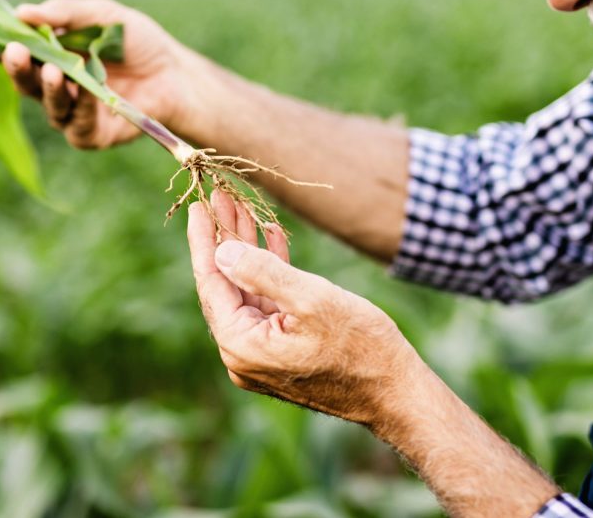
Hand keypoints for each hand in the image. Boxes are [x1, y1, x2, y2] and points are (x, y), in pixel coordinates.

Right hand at [0, 0, 200, 148]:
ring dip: (43, 84)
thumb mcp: (103, 15)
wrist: (175, 74)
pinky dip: (80, 103)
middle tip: (7, 50)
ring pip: (44, 101)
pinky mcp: (87, 134)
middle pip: (16, 76)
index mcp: (45, 51)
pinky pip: (76, 121)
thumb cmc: (137, 42)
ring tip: (49, 69)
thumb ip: (66, 13)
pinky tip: (83, 88)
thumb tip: (24, 12)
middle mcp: (49, 82)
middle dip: (6, 64)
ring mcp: (67, 110)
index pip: (2, 46)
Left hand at [186, 191, 418, 424]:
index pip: (211, 283)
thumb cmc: (361, 347)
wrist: (396, 394)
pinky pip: (267, 304)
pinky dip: (269, 272)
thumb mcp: (311, 299)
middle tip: (221, 198)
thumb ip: (262, 272)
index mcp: (241, 345)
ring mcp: (261, 356)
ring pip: (246, 291)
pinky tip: (271, 238)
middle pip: (226, 285)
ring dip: (247, 251)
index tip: (196, 207)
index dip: (203, 241)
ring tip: (244, 209)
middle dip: (225, 239)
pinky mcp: (281, 352)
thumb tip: (221, 252)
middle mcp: (243, 355)